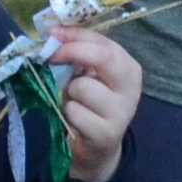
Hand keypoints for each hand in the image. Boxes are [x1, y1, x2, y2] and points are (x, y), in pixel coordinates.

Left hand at [46, 24, 143, 181]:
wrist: (97, 147)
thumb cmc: (90, 105)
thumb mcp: (88, 77)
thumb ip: (79, 56)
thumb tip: (54, 35)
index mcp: (129, 68)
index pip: (103, 42)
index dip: (76, 35)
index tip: (52, 33)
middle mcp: (131, 88)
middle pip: (103, 57)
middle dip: (72, 51)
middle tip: (51, 56)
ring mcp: (121, 112)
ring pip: (82, 86)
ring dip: (68, 92)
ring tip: (74, 102)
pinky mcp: (107, 133)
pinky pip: (75, 111)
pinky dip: (68, 113)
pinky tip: (75, 121)